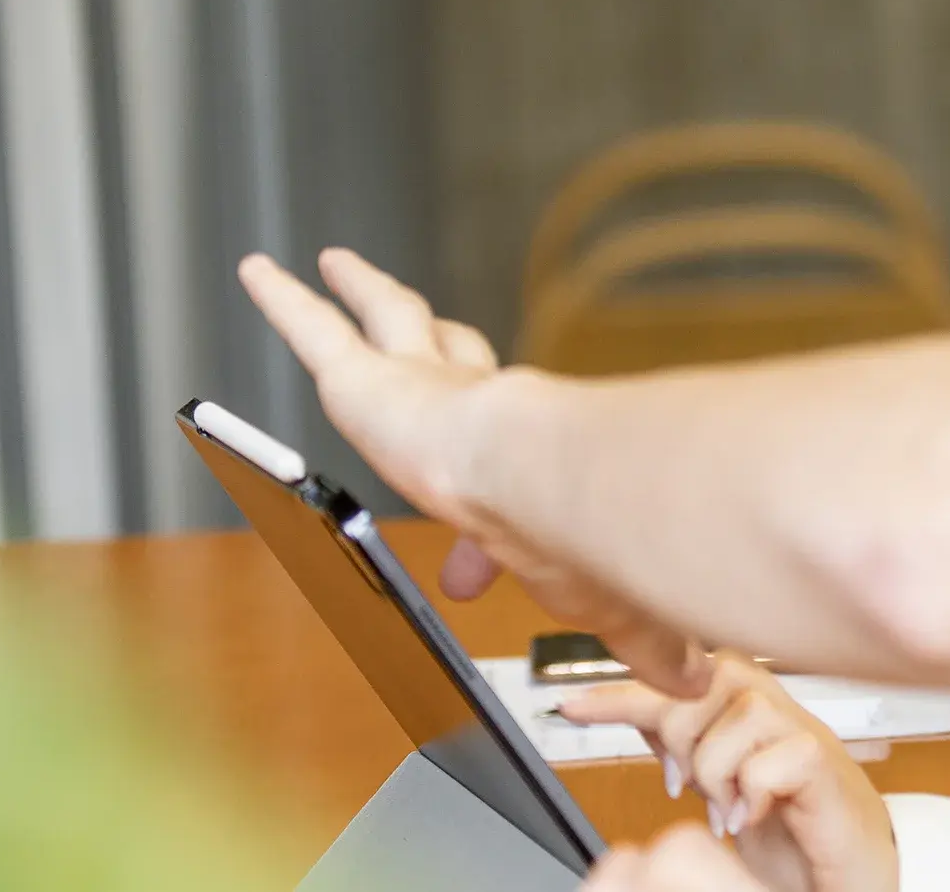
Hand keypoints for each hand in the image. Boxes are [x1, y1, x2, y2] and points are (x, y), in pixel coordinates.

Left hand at [236, 248, 712, 697]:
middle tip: (419, 369)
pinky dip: (283, 302)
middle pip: (453, 367)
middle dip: (442, 361)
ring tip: (342, 268)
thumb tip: (691, 682)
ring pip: (391, 324)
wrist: (545, 482)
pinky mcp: (365, 383)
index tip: (470, 572)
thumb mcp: (603, 602)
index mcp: (524, 466)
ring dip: (370, 296)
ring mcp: (421, 392)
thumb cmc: (575, 539)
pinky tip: (258, 272)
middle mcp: (476, 415)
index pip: (503, 474)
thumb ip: (644, 640)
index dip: (484, 527)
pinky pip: (313, 331)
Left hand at [564, 655, 899, 891]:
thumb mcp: (721, 782)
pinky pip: (774, 757)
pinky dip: (751, 793)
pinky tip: (752, 817)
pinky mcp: (826, 768)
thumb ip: (685, 742)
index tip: (572, 706)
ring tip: (727, 809)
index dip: (624, 689)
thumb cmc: (794, 829)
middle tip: (690, 785)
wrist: (852, 873)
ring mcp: (807, 733)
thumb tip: (632, 709)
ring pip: (741, 716)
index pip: (680, 676)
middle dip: (681, 738)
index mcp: (751, 707)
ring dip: (718, 772)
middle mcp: (781, 709)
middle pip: (708, 680)